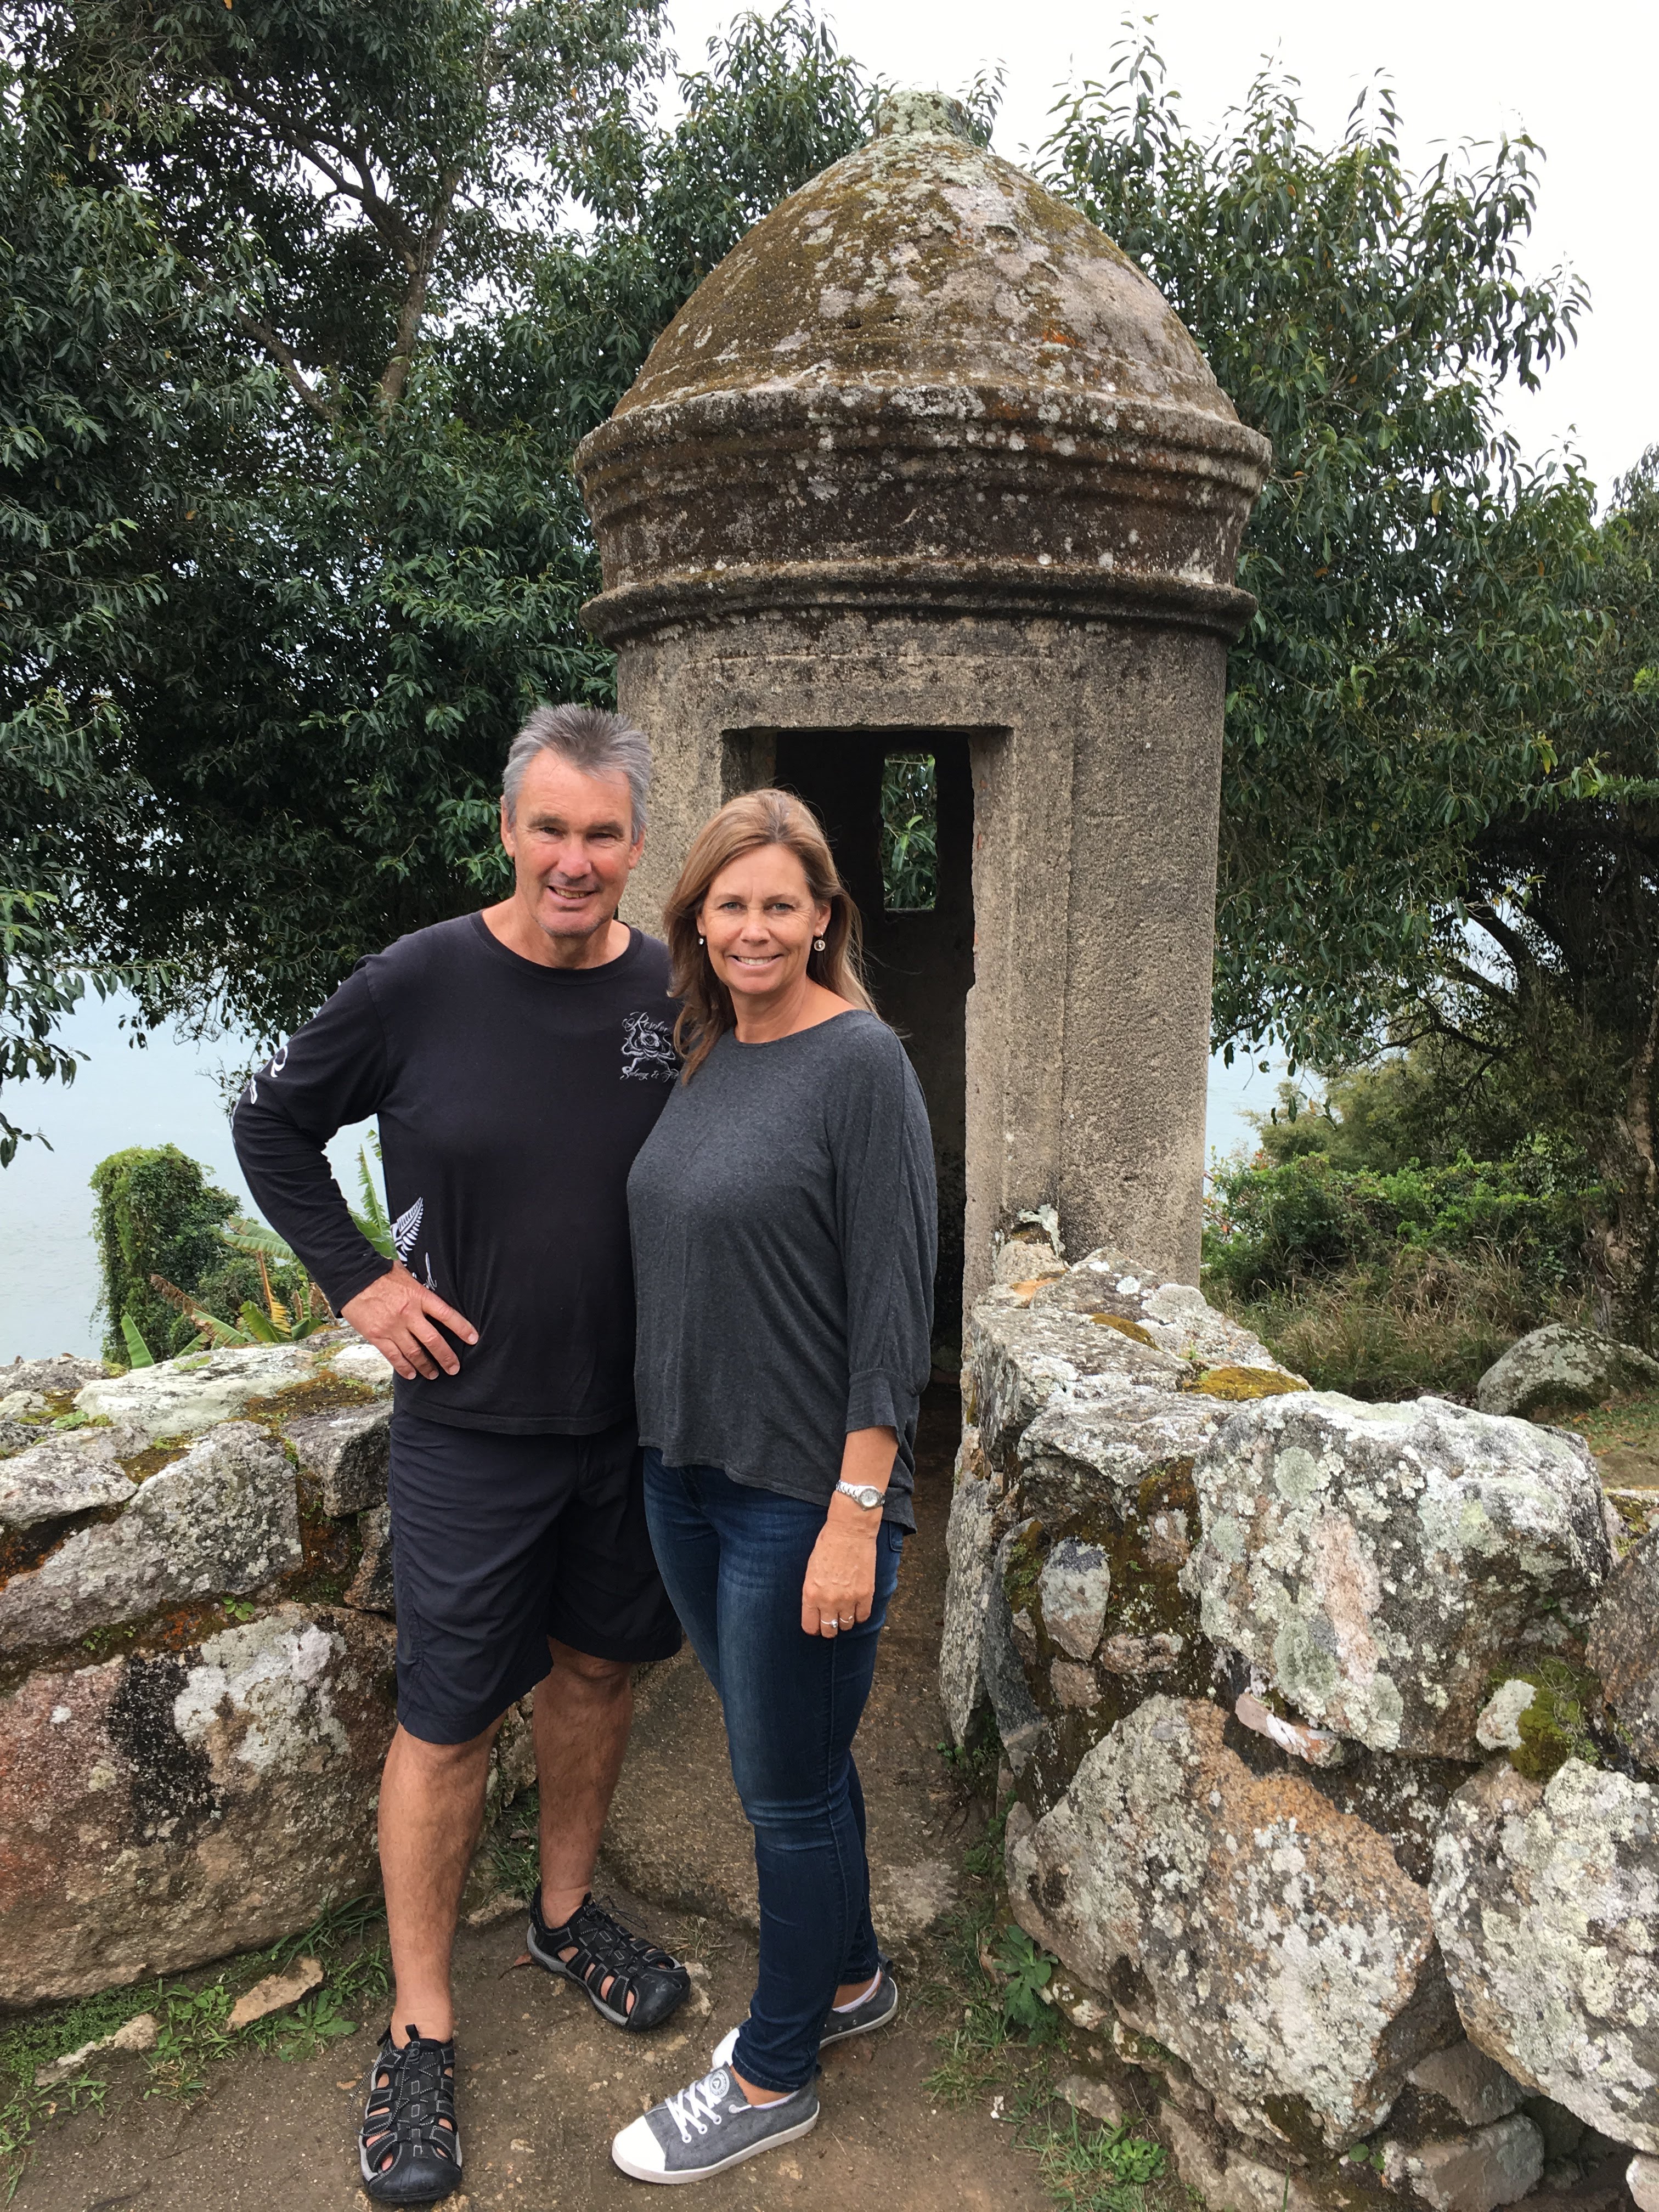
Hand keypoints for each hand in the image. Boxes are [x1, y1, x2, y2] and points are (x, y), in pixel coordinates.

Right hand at [341, 1262, 478, 1380]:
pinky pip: (393, 1356)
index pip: (446, 1314)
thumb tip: (432, 1296)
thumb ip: (420, 1289)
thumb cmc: (380, 1272)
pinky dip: (404, 1368)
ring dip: (426, 1366)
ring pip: (414, 1353)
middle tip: (454, 1368)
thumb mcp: (406, 1275)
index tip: (473, 1338)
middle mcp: (408, 1314)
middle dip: (446, 1357)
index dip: (462, 1328)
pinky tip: (411, 1374)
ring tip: (433, 1374)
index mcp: (418, 1296)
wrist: (351, 1276)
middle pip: (433, 1340)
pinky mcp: (376, 1336)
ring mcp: (392, 1327)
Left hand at [801, 1504, 880, 1637]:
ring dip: (845, 1621)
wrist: (850, 1531)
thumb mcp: (810, 1570)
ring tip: (845, 1611)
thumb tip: (817, 1608)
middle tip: (831, 1620)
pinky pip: (863, 1616)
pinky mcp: (866, 1594)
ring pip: (846, 1626)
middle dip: (829, 1627)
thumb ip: (812, 1592)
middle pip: (829, 1630)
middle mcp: (829, 1601)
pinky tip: (857, 1607)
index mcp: (811, 1594)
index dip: (814, 1627)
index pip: (810, 1626)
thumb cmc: (827, 1545)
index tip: (817, 1623)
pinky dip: (860, 1614)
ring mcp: (848, 1599)